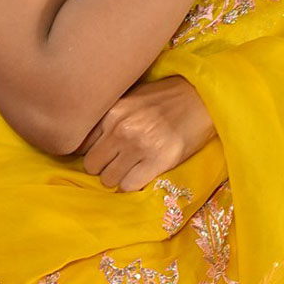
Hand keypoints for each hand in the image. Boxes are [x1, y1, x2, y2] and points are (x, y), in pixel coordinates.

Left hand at [70, 75, 216, 192]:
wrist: (202, 97)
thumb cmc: (166, 98)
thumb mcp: (132, 99)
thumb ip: (110, 118)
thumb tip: (90, 141)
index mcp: (112, 111)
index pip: (81, 143)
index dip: (91, 150)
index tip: (101, 153)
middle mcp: (121, 128)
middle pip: (91, 165)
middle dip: (103, 166)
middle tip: (118, 162)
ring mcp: (139, 145)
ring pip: (108, 180)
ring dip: (118, 177)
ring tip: (132, 168)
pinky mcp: (159, 161)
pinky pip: (129, 186)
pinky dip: (133, 184)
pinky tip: (143, 172)